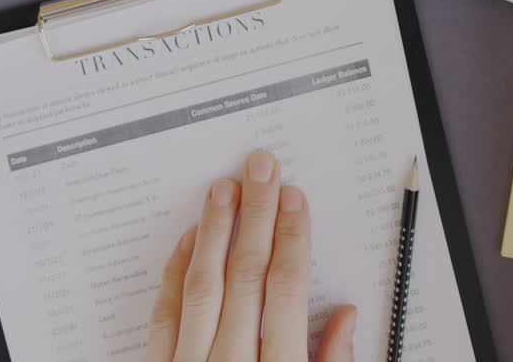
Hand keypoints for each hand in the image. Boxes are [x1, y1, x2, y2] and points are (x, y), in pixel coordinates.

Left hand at [149, 150, 356, 361]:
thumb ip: (331, 361)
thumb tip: (347, 315)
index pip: (287, 291)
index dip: (292, 239)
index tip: (293, 199)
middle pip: (246, 276)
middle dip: (257, 215)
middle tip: (260, 170)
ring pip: (203, 287)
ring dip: (215, 231)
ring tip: (224, 189)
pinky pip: (165, 316)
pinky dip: (177, 273)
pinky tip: (191, 239)